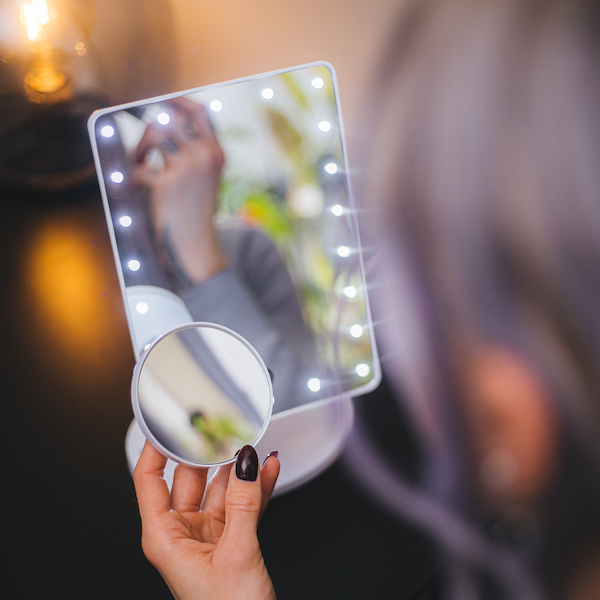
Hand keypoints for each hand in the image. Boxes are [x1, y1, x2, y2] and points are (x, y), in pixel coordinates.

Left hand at [132, 97, 228, 282]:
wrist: (196, 242)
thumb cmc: (197, 210)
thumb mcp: (208, 177)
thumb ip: (196, 150)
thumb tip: (165, 122)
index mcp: (217, 153)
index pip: (200, 113)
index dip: (179, 101)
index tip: (163, 100)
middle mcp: (205, 157)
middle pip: (170, 120)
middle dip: (150, 130)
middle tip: (144, 146)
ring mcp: (187, 169)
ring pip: (154, 137)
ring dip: (139, 148)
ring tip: (139, 162)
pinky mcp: (166, 184)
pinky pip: (140, 168)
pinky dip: (135, 175)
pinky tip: (138, 184)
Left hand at [133, 442, 279, 599]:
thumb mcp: (235, 553)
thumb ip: (243, 504)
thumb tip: (246, 464)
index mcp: (165, 538)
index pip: (150, 480)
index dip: (156, 448)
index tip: (168, 422)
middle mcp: (183, 533)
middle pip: (189, 478)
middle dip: (208, 452)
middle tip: (225, 429)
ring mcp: (208, 535)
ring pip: (221, 489)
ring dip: (239, 469)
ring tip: (253, 445)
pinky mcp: (232, 540)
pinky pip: (243, 504)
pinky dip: (257, 486)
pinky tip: (267, 469)